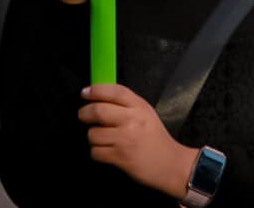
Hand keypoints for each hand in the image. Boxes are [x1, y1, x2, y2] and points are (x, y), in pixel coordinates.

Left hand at [79, 84, 196, 196]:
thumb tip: (99, 97)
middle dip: (84, 113)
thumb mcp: (146, 113)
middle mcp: (132, 120)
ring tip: (101, 138)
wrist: (170, 164)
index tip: (84, 93)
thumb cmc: (155, 137)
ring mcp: (125, 139)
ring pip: (93, 134)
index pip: (114, 91)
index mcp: (139, 106)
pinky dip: (97, 153)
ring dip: (92, 137)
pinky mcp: (120, 157)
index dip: (96, 90)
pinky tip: (105, 152)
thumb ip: (127, 104)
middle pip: (98, 111)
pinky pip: (95, 152)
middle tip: (83, 115)